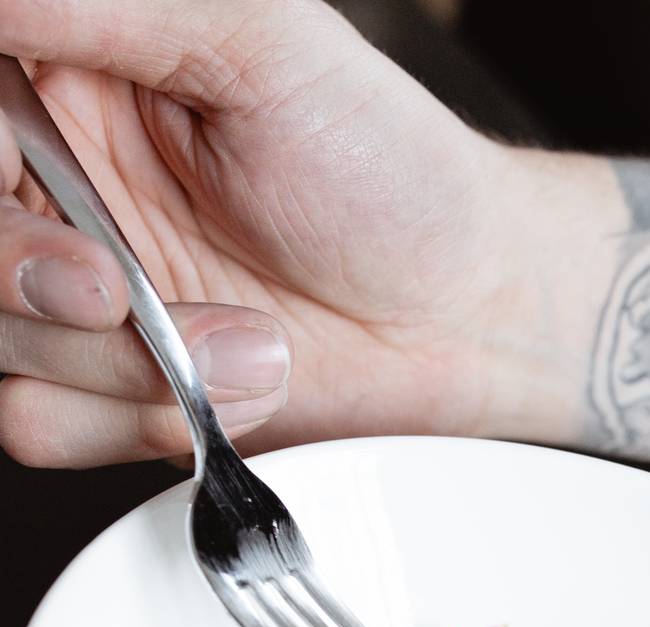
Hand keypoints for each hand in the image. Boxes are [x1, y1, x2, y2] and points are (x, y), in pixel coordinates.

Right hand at [0, 0, 520, 465]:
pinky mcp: (108, 394)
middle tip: (112, 288)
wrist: (464, 316)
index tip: (14, 172)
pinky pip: (40, 420)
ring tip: (243, 338)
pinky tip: (237, 380)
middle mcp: (50, 184)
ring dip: (111, 364)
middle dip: (19, 278)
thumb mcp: (257, 39)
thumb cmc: (387, 170)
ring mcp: (73, 299)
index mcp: (61, 70)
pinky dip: (138, 417)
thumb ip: (103, 1)